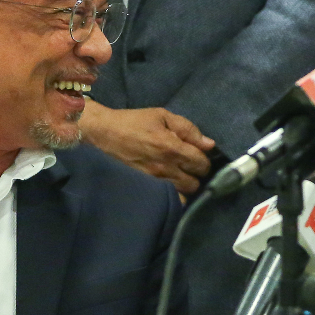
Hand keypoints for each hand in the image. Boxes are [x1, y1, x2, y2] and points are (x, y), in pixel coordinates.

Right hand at [80, 99, 215, 194]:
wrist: (105, 133)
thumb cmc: (135, 122)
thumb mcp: (163, 116)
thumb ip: (188, 129)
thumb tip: (209, 144)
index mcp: (173, 148)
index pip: (202, 164)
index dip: (204, 159)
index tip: (198, 154)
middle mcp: (166, 168)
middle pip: (196, 182)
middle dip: (197, 174)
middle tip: (190, 164)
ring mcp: (155, 180)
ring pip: (183, 193)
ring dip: (186, 184)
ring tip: (181, 174)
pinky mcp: (146, 186)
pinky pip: (168, 198)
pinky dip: (174, 194)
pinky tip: (171, 183)